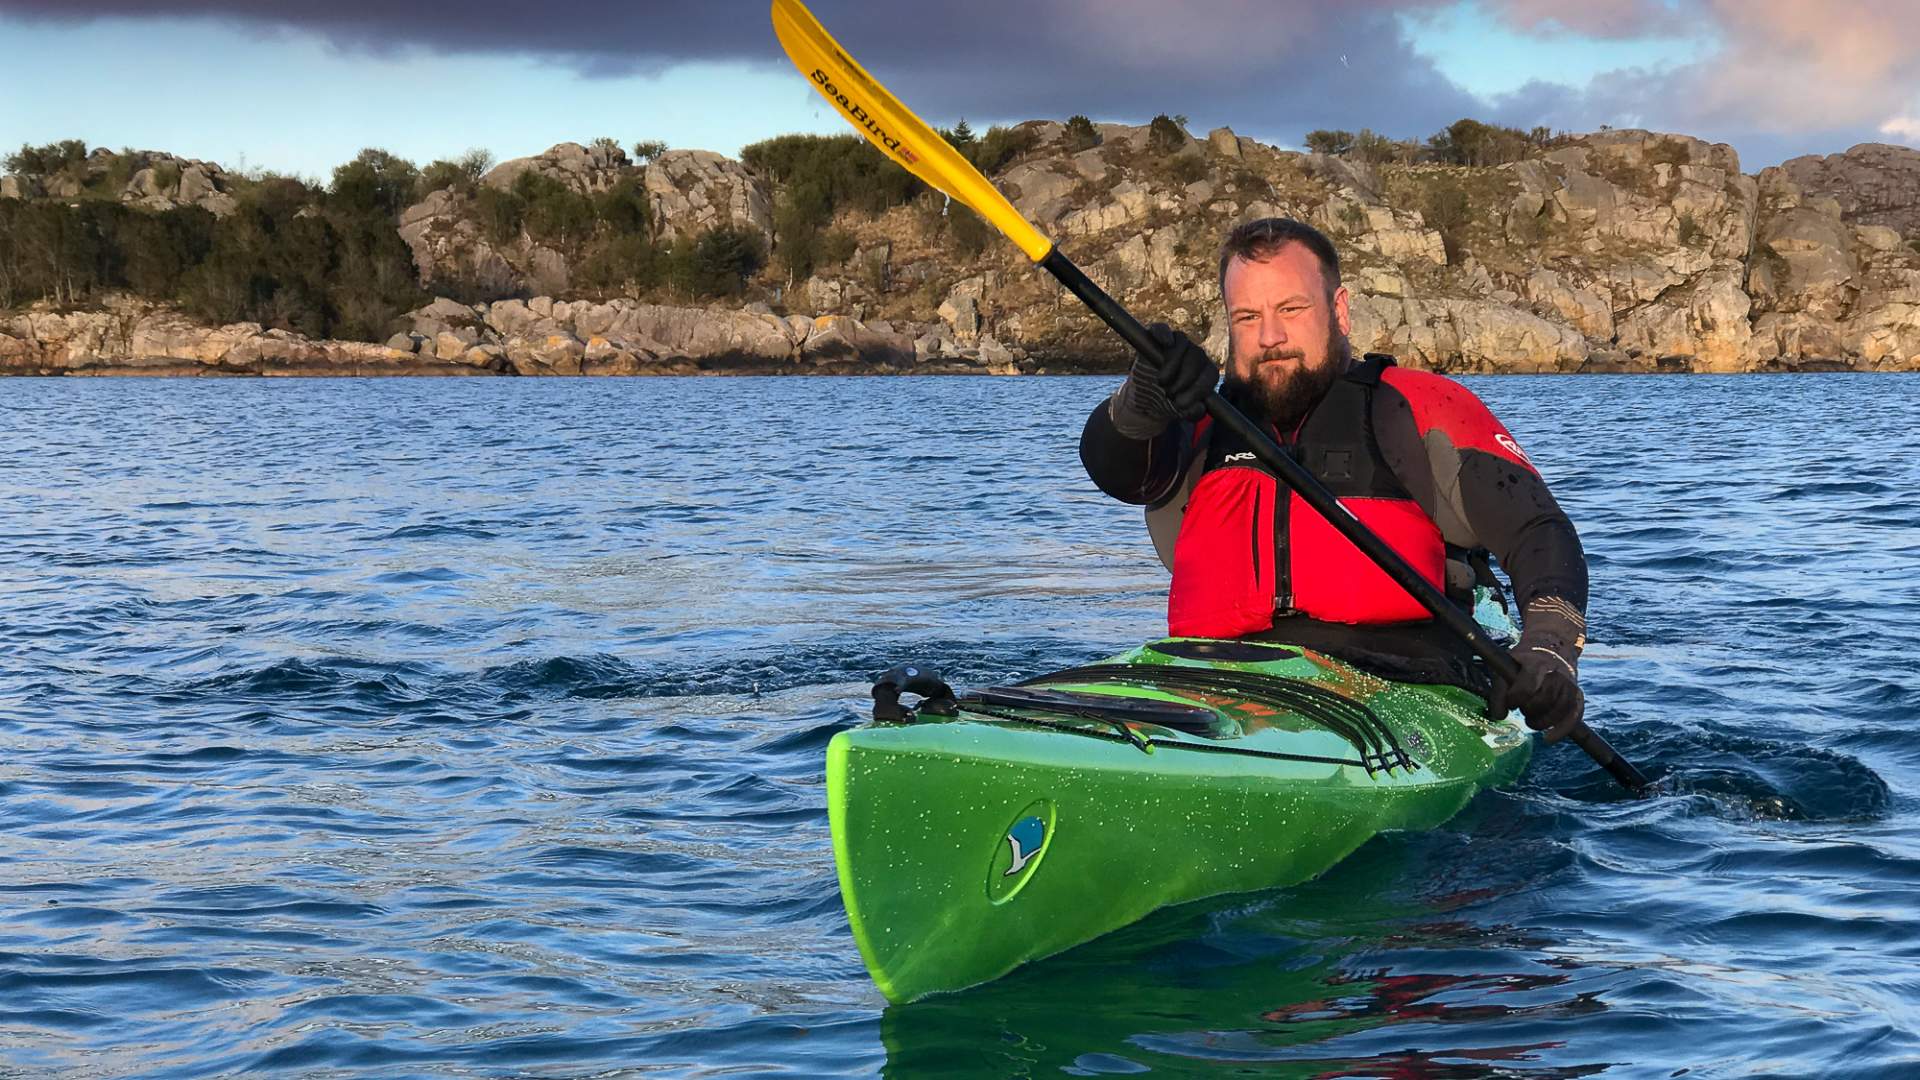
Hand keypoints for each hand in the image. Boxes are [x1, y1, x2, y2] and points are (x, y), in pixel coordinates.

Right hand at [1107, 323, 1217, 437]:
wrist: (1145, 398)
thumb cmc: (1167, 402)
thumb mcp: (1181, 412)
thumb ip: (1193, 413)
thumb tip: (1199, 407)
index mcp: (1205, 371)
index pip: (1210, 374)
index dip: (1199, 389)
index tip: (1181, 404)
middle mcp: (1194, 353)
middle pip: (1198, 358)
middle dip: (1184, 379)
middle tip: (1169, 394)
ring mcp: (1175, 343)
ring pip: (1183, 344)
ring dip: (1173, 364)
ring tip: (1162, 381)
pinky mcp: (1155, 338)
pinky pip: (1162, 329)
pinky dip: (1164, 334)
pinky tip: (1166, 343)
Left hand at [1489, 646, 1582, 742]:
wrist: (1551, 647)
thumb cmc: (1523, 662)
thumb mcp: (1506, 668)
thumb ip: (1498, 691)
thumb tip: (1499, 716)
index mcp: (1536, 664)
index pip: (1527, 687)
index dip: (1515, 699)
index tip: (1510, 702)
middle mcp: (1556, 673)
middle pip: (1544, 701)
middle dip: (1529, 710)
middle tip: (1522, 708)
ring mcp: (1569, 684)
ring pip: (1559, 711)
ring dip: (1542, 722)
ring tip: (1531, 721)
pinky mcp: (1577, 694)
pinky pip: (1574, 716)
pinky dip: (1561, 730)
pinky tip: (1548, 738)